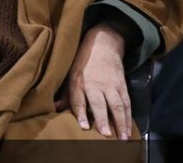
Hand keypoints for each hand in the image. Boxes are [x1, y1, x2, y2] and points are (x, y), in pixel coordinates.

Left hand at [58, 23, 130, 139]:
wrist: (103, 44)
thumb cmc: (83, 62)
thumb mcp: (70, 74)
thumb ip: (65, 95)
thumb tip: (54, 109)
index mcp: (79, 82)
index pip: (79, 100)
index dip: (81, 113)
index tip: (85, 127)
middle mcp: (96, 84)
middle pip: (100, 104)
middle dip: (103, 119)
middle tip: (106, 135)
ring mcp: (111, 85)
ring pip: (117, 105)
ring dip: (120, 122)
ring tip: (122, 138)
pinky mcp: (122, 86)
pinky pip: (126, 103)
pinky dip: (128, 118)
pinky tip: (128, 130)